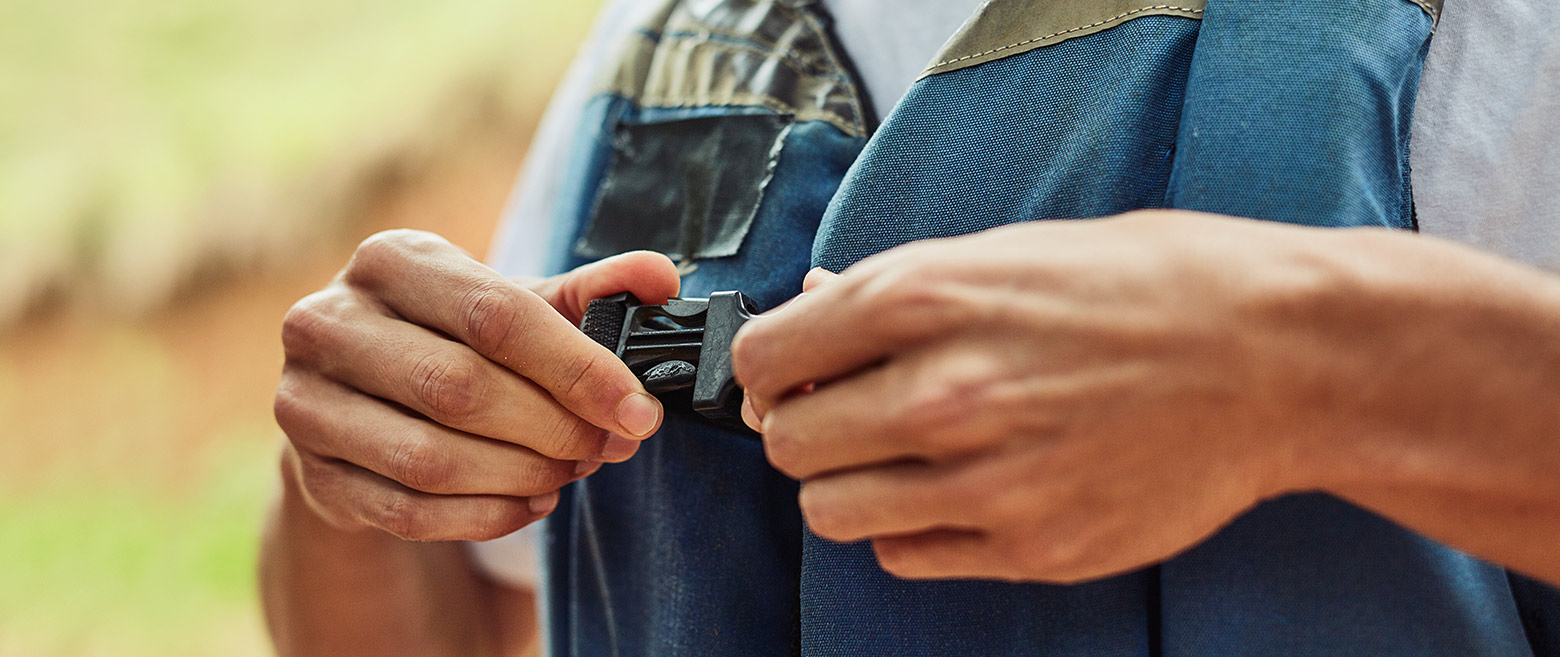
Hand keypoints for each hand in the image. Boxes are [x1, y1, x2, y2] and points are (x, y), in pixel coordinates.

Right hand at [274, 229, 678, 541]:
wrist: (363, 400)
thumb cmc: (455, 340)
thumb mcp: (518, 305)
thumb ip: (592, 291)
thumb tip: (661, 278)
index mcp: (392, 260)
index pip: (495, 314)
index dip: (577, 367)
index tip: (638, 409)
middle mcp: (329, 322)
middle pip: (460, 388)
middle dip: (553, 428)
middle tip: (608, 446)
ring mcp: (306, 402)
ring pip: (432, 459)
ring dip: (522, 474)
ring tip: (572, 471)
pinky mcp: (313, 474)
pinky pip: (409, 511)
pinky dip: (486, 515)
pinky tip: (531, 501)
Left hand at [734, 211, 1356, 582]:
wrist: (1277, 360)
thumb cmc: (1150, 287)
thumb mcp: (1013, 250)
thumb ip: (900, 286)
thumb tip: (812, 308)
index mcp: (929, 298)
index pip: (765, 356)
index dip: (767, 365)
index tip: (788, 371)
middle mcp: (946, 392)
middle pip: (787, 442)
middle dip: (801, 425)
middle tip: (843, 412)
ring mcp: (987, 480)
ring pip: (831, 511)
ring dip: (847, 482)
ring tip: (896, 454)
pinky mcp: (1030, 547)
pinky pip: (905, 554)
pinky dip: (909, 526)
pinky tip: (953, 488)